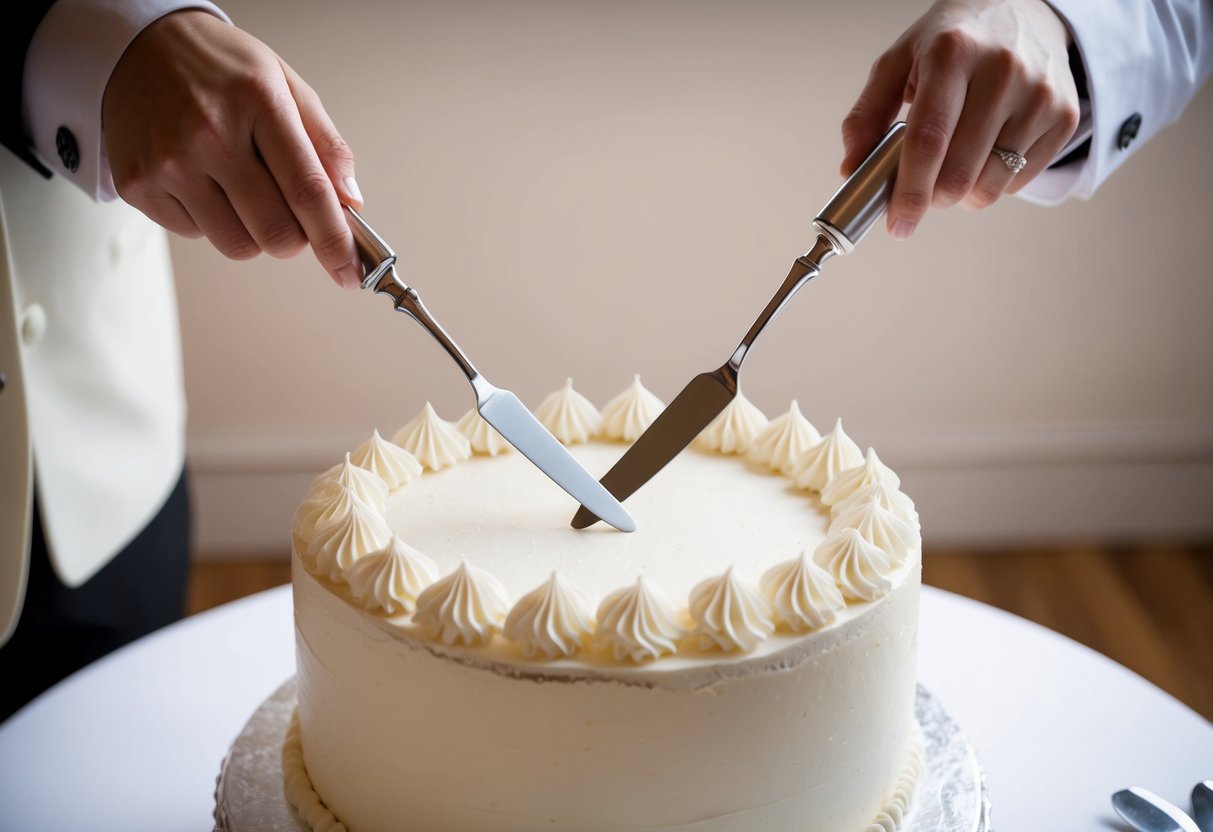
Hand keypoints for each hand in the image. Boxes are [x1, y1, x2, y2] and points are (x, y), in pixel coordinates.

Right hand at [103, 10, 363, 287]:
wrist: (137, 45)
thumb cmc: (221, 68)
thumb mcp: (284, 84)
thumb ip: (326, 143)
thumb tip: (350, 202)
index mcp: (257, 102)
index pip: (307, 190)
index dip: (334, 239)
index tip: (350, 270)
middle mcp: (209, 134)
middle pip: (275, 232)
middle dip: (295, 237)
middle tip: (290, 210)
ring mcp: (168, 162)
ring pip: (237, 245)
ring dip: (253, 231)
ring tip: (240, 185)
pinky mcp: (136, 185)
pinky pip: (196, 235)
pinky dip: (211, 220)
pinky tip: (203, 180)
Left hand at [841, 0, 1080, 239]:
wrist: (1024, 8)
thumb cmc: (953, 40)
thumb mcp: (900, 61)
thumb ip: (867, 114)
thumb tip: (852, 169)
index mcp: (953, 54)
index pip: (928, 140)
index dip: (910, 191)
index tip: (897, 224)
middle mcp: (1003, 71)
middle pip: (960, 173)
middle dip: (933, 197)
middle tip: (924, 186)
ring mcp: (1040, 94)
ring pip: (990, 185)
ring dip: (963, 194)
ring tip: (956, 163)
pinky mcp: (1064, 115)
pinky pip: (1019, 181)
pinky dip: (994, 181)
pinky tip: (987, 151)